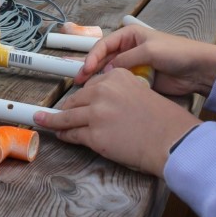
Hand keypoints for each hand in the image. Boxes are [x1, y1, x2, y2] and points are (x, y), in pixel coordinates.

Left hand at [33, 68, 200, 176]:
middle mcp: (103, 91)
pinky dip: (65, 135)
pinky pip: (73, 134)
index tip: (75, 98)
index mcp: (115, 76)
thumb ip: (120, 91)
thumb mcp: (142, 91)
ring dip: (53, 119)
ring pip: (67, 116)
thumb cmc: (163, 120)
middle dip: (66, 106)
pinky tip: (60, 135)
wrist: (172, 140)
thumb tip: (102, 101)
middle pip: (76, 98)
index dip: (82, 95)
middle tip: (54, 110)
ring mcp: (96, 113)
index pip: (91, 84)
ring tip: (43, 119)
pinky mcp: (93, 135)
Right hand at [76, 25, 215, 97]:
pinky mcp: (140, 80)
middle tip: (80, 81)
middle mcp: (129, 49)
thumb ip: (126, 59)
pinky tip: (105, 95)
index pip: (104, 45)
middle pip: (104, 59)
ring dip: (100, 80)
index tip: (86, 69)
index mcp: (130, 36)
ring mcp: (134, 65)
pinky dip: (114, 88)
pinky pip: (122, 83)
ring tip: (88, 90)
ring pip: (111, 73)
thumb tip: (108, 70)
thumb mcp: (149, 51)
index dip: (93, 56)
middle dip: (91, 69)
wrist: (199, 70)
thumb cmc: (177, 52)